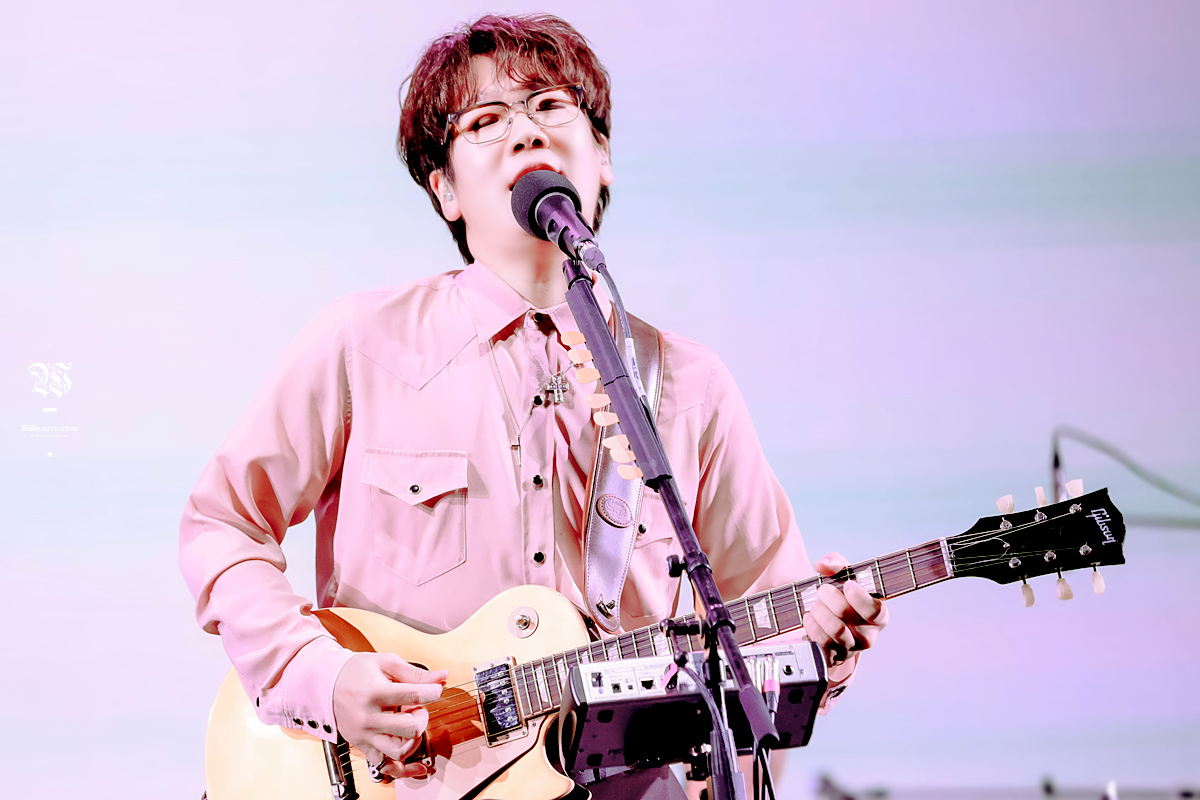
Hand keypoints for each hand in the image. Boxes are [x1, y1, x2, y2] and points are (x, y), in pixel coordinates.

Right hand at [332, 652, 447, 780]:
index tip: (435, 689)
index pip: (414, 695)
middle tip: (416, 708)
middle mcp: (369, 718)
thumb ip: (415, 673)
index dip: (433, 691)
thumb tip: (442, 677)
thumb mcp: (386, 663)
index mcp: (375, 693)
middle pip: (410, 728)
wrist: (326, 684)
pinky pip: (386, 767)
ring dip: (414, 739)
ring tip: (410, 725)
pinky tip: (419, 766)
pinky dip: (405, 770)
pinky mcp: (364, 746)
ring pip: (400, 750)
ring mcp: (366, 735)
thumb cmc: (355, 672)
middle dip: (422, 716)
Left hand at [802, 552, 888, 668]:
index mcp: (878, 616)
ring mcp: (851, 649)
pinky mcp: (833, 658)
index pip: (876, 611)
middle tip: (822, 590)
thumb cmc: (841, 595)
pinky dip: (812, 626)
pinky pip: (822, 644)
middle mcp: (868, 636)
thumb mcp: (842, 575)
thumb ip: (836, 563)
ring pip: (835, 630)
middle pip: (849, 617)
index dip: (860, 597)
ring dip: (819, 611)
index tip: (847, 585)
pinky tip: (809, 617)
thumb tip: (822, 565)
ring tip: (815, 604)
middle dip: (829, 598)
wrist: (826, 619)